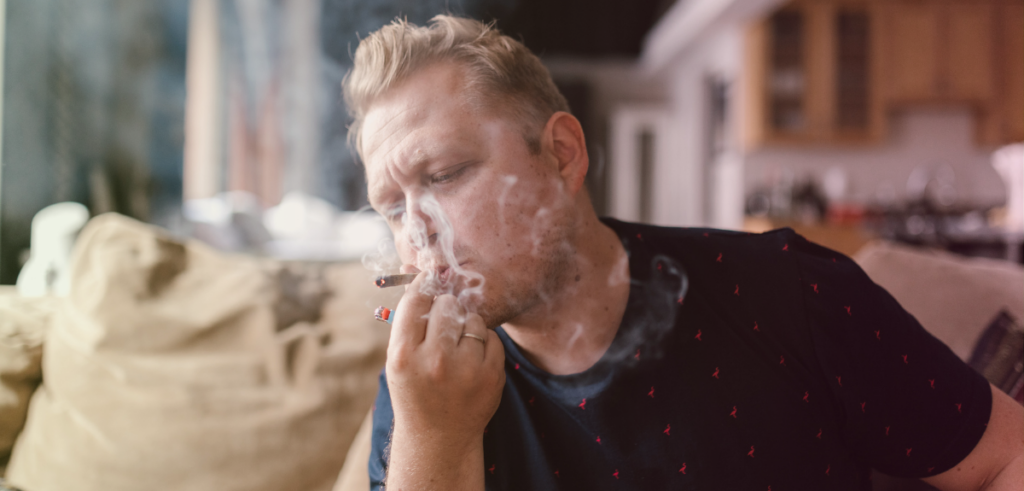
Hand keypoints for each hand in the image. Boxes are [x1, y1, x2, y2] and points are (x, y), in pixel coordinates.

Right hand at [385, 267, 504, 448]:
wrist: (438, 438)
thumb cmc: (414, 391)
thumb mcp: (398, 361)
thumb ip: (409, 322)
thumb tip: (421, 273)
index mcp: (403, 355)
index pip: (416, 300)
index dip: (424, 286)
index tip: (429, 280)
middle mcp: (434, 360)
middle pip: (447, 305)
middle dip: (446, 310)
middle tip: (443, 326)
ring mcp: (466, 369)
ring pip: (472, 319)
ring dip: (466, 327)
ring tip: (457, 351)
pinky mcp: (491, 376)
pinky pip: (491, 337)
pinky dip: (483, 343)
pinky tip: (472, 362)